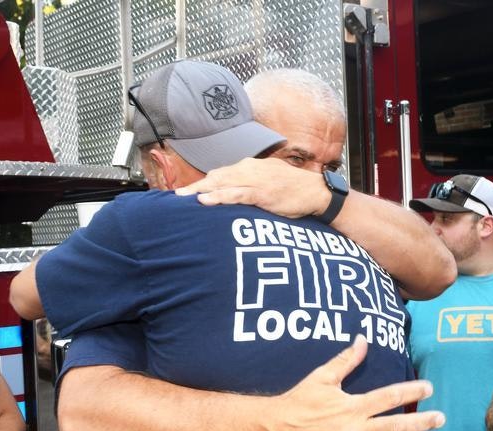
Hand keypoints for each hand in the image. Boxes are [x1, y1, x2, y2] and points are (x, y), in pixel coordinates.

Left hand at [176, 158, 328, 217]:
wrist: (316, 192)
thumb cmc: (295, 190)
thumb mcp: (271, 182)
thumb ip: (253, 185)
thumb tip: (239, 192)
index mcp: (251, 167)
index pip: (221, 174)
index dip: (204, 183)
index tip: (188, 191)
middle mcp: (250, 170)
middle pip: (216, 177)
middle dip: (195, 186)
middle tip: (176, 196)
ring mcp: (256, 181)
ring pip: (222, 183)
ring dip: (201, 191)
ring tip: (183, 198)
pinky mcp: (262, 193)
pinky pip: (236, 194)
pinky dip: (220, 196)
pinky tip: (206, 201)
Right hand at [268, 335, 444, 430]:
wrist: (275, 429)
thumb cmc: (300, 400)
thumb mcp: (322, 376)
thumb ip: (346, 359)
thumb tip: (363, 339)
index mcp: (353, 406)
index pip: (389, 397)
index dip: (411, 392)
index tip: (429, 389)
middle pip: (395, 427)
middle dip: (421, 424)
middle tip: (441, 420)